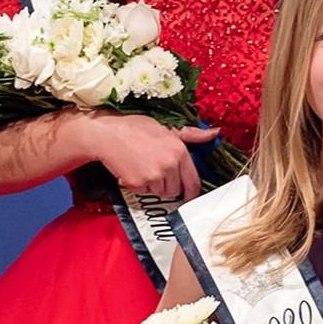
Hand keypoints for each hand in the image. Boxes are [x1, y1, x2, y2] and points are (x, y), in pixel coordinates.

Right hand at [76, 112, 218, 198]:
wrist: (107, 135)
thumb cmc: (135, 128)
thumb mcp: (167, 127)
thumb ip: (192, 134)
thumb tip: (215, 133)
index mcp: (180, 151)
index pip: (193, 181)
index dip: (191, 192)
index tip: (188, 196)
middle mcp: (170, 165)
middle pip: (176, 190)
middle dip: (169, 186)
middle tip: (157, 173)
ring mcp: (154, 175)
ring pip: (160, 192)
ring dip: (153, 185)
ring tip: (144, 167)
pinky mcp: (138, 183)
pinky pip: (144, 192)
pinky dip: (139, 186)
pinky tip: (133, 170)